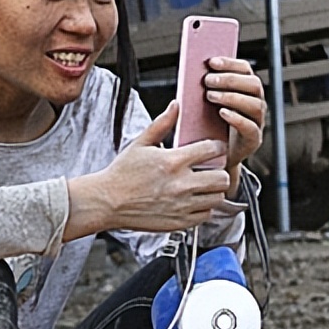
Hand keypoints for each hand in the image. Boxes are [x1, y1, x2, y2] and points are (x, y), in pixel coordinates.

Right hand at [64, 102, 231, 238]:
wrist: (107, 201)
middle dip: (220, 171)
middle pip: (221, 177)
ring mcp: (182, 205)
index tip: (215, 149)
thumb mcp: (140, 143)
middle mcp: (181, 184)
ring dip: (214, 190)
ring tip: (204, 186)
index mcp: (173, 161)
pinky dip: (204, 208)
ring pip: (217, 197)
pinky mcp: (179, 222)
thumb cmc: (122, 174)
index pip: (212, 150)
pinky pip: (206, 215)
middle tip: (212, 169)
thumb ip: (162, 124)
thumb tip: (176, 106)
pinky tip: (194, 201)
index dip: (218, 147)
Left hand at [203, 56, 265, 190]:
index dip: (230, 63)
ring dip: (231, 97)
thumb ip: (205, 88)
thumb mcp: (205, 104)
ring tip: (210, 96)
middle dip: (230, 79)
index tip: (210, 62)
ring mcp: (257, 121)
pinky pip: (250, 127)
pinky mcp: (253, 139)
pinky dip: (236, 118)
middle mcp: (256, 103)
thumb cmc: (209, 126)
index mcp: (246, 89)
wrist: (215, 158)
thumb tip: (190, 70)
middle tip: (207, 80)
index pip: (245, 69)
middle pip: (253, 84)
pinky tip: (222, 113)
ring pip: (254, 104)